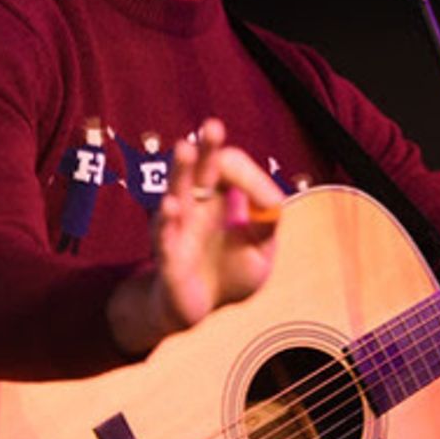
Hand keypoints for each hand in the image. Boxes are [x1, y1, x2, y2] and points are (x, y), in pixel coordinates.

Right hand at [108, 118, 285, 354]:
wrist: (196, 312)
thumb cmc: (227, 275)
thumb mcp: (260, 251)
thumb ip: (267, 225)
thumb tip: (274, 200)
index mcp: (218, 199)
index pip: (230, 170)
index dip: (250, 177)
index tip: (268, 200)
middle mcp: (194, 206)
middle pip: (200, 169)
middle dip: (207, 148)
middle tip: (213, 126)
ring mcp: (177, 229)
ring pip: (177, 192)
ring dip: (181, 171)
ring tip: (184, 149)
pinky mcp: (167, 258)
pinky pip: (164, 237)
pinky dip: (167, 222)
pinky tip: (171, 207)